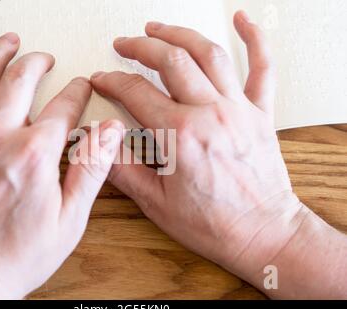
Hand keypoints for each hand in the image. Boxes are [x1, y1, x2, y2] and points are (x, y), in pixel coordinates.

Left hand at [0, 33, 123, 298]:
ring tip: (7, 42)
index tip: (83, 88)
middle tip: (46, 59)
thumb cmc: (17, 256)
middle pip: (20, 81)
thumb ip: (92, 168)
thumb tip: (109, 133)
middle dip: (37, 63)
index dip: (78, 93)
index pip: (65, 107)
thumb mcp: (71, 218)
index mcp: (34, 155)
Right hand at [91, 12, 346, 297]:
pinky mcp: (260, 114)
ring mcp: (238, 109)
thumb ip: (123, 169)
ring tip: (159, 28)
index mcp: (181, 135)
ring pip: (209, 54)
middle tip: (124, 43)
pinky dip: (254, 39)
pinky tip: (243, 20)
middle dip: (141, 46)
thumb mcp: (156, 203)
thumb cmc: (215, 224)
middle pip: (171, 61)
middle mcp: (210, 114)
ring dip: (180, 34)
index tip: (101, 79)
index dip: (112, 81)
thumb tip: (98, 145)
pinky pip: (262, 68)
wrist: (263, 234)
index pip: (136, 93)